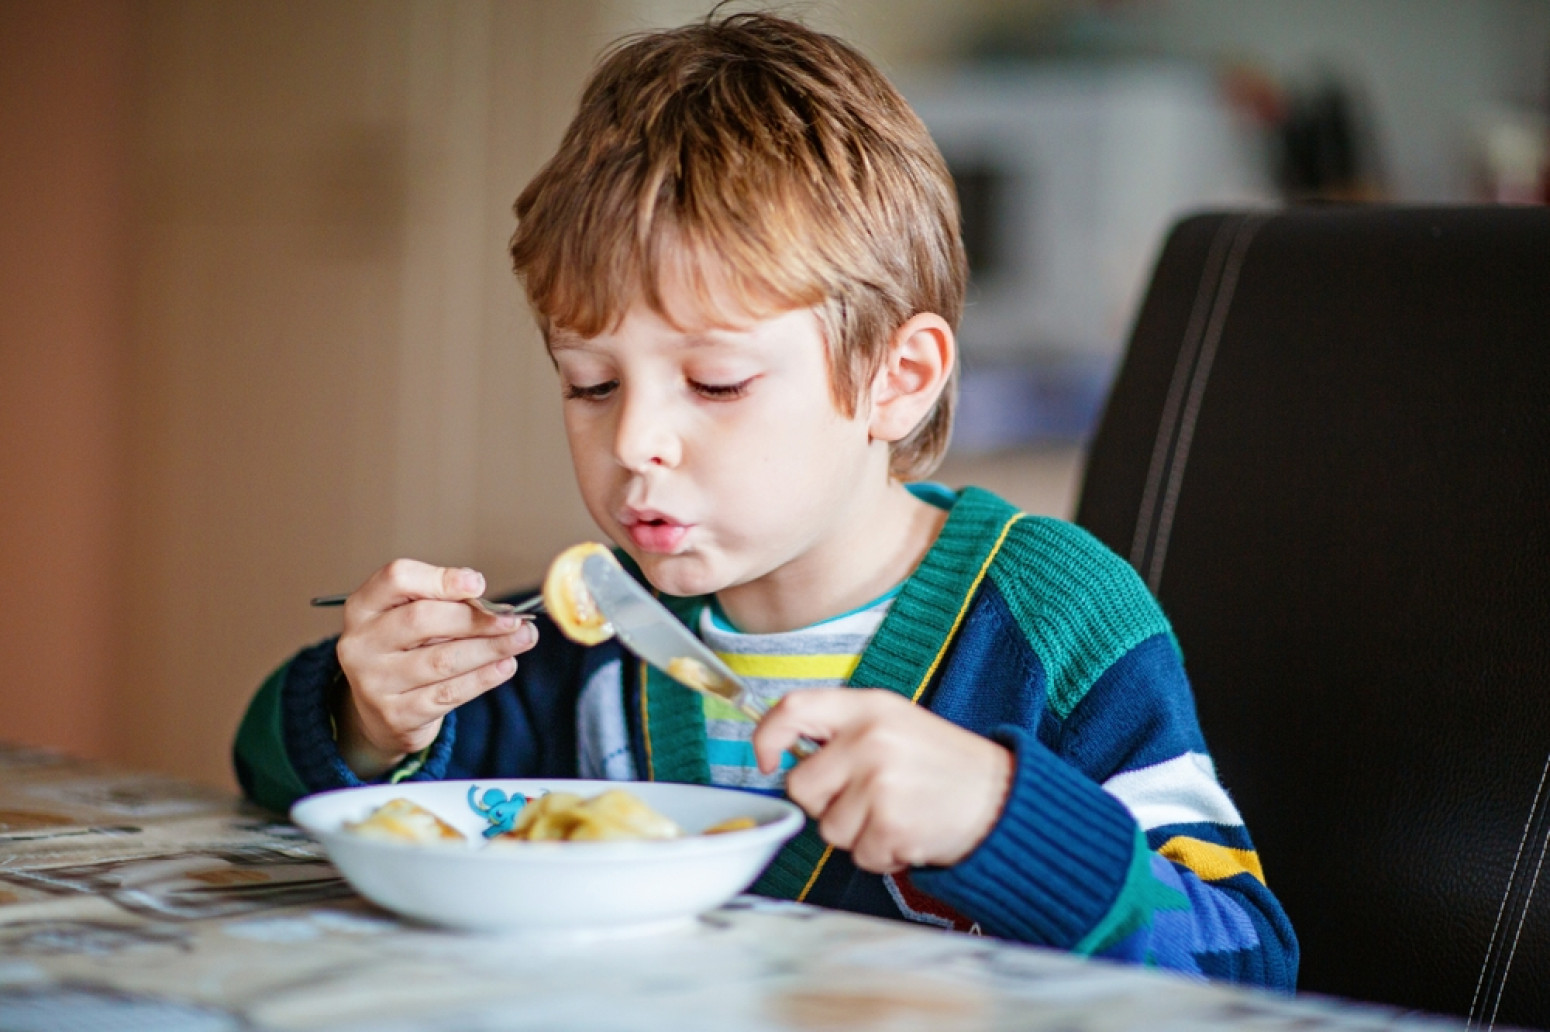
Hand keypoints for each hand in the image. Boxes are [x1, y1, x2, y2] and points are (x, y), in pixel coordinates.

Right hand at [333, 559, 537, 777]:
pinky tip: (505, 666)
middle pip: (422, 620)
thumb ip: (443, 603)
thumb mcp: (411, 618)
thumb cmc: (406, 651)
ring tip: (523, 639)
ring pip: (441, 660)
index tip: (479, 584)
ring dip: (490, 648)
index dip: (440, 579)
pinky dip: (483, 678)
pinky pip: (448, 694)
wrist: (380, 712)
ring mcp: (374, 682)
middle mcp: (361, 643)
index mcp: (363, 607)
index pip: (397, 579)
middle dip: (476, 618)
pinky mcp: (395, 715)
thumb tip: (485, 596)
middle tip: (514, 619)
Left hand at [752, 690, 1012, 873]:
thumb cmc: (944, 766)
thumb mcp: (895, 723)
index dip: (766, 737)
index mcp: (868, 707)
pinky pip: (858, 854)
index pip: (792, 708)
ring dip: (858, 832)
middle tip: (868, 797)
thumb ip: (843, 731)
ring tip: (898, 812)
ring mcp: (879, 782)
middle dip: (825, 803)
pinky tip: (910, 832)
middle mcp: (869, 739)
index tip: (765, 760)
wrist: (1003, 798)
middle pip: (801, 786)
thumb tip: (784, 750)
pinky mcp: (891, 824)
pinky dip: (882, 854)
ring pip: (828, 828)